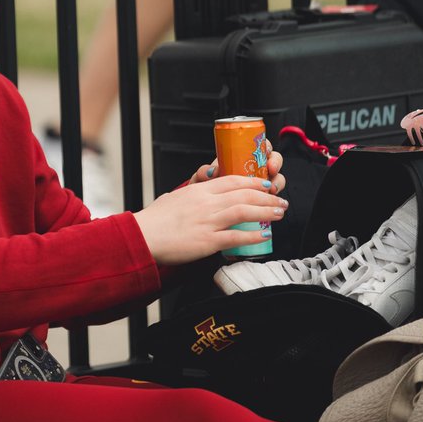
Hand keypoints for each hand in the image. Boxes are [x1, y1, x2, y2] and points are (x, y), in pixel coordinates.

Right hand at [132, 174, 285, 264]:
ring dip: (266, 211)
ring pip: (245, 211)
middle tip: (279, 200)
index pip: (232, 180)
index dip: (253, 180)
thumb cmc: (154, 220)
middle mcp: (206, 203)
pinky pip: (236, 237)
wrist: (143, 236)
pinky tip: (265, 236)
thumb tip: (194, 194)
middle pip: (244, 194)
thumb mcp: (173, 198)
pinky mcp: (208, 241)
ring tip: (279, 213)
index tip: (265, 184)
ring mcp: (208, 221)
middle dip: (267, 196)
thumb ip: (188, 195)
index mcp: (198, 191)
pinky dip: (253, 236)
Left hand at [187, 141, 285, 195]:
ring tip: (271, 188)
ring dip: (278, 181)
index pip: (258, 145)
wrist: (204, 209)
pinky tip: (270, 199)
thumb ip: (204, 172)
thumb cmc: (204, 189)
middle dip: (276, 162)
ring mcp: (259, 183)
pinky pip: (274, 195)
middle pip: (273, 159)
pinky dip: (274, 196)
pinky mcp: (263, 198)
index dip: (266, 146)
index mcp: (240, 158)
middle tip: (271, 169)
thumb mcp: (202, 179)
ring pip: (277, 177)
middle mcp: (254, 168)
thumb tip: (211, 171)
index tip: (266, 151)